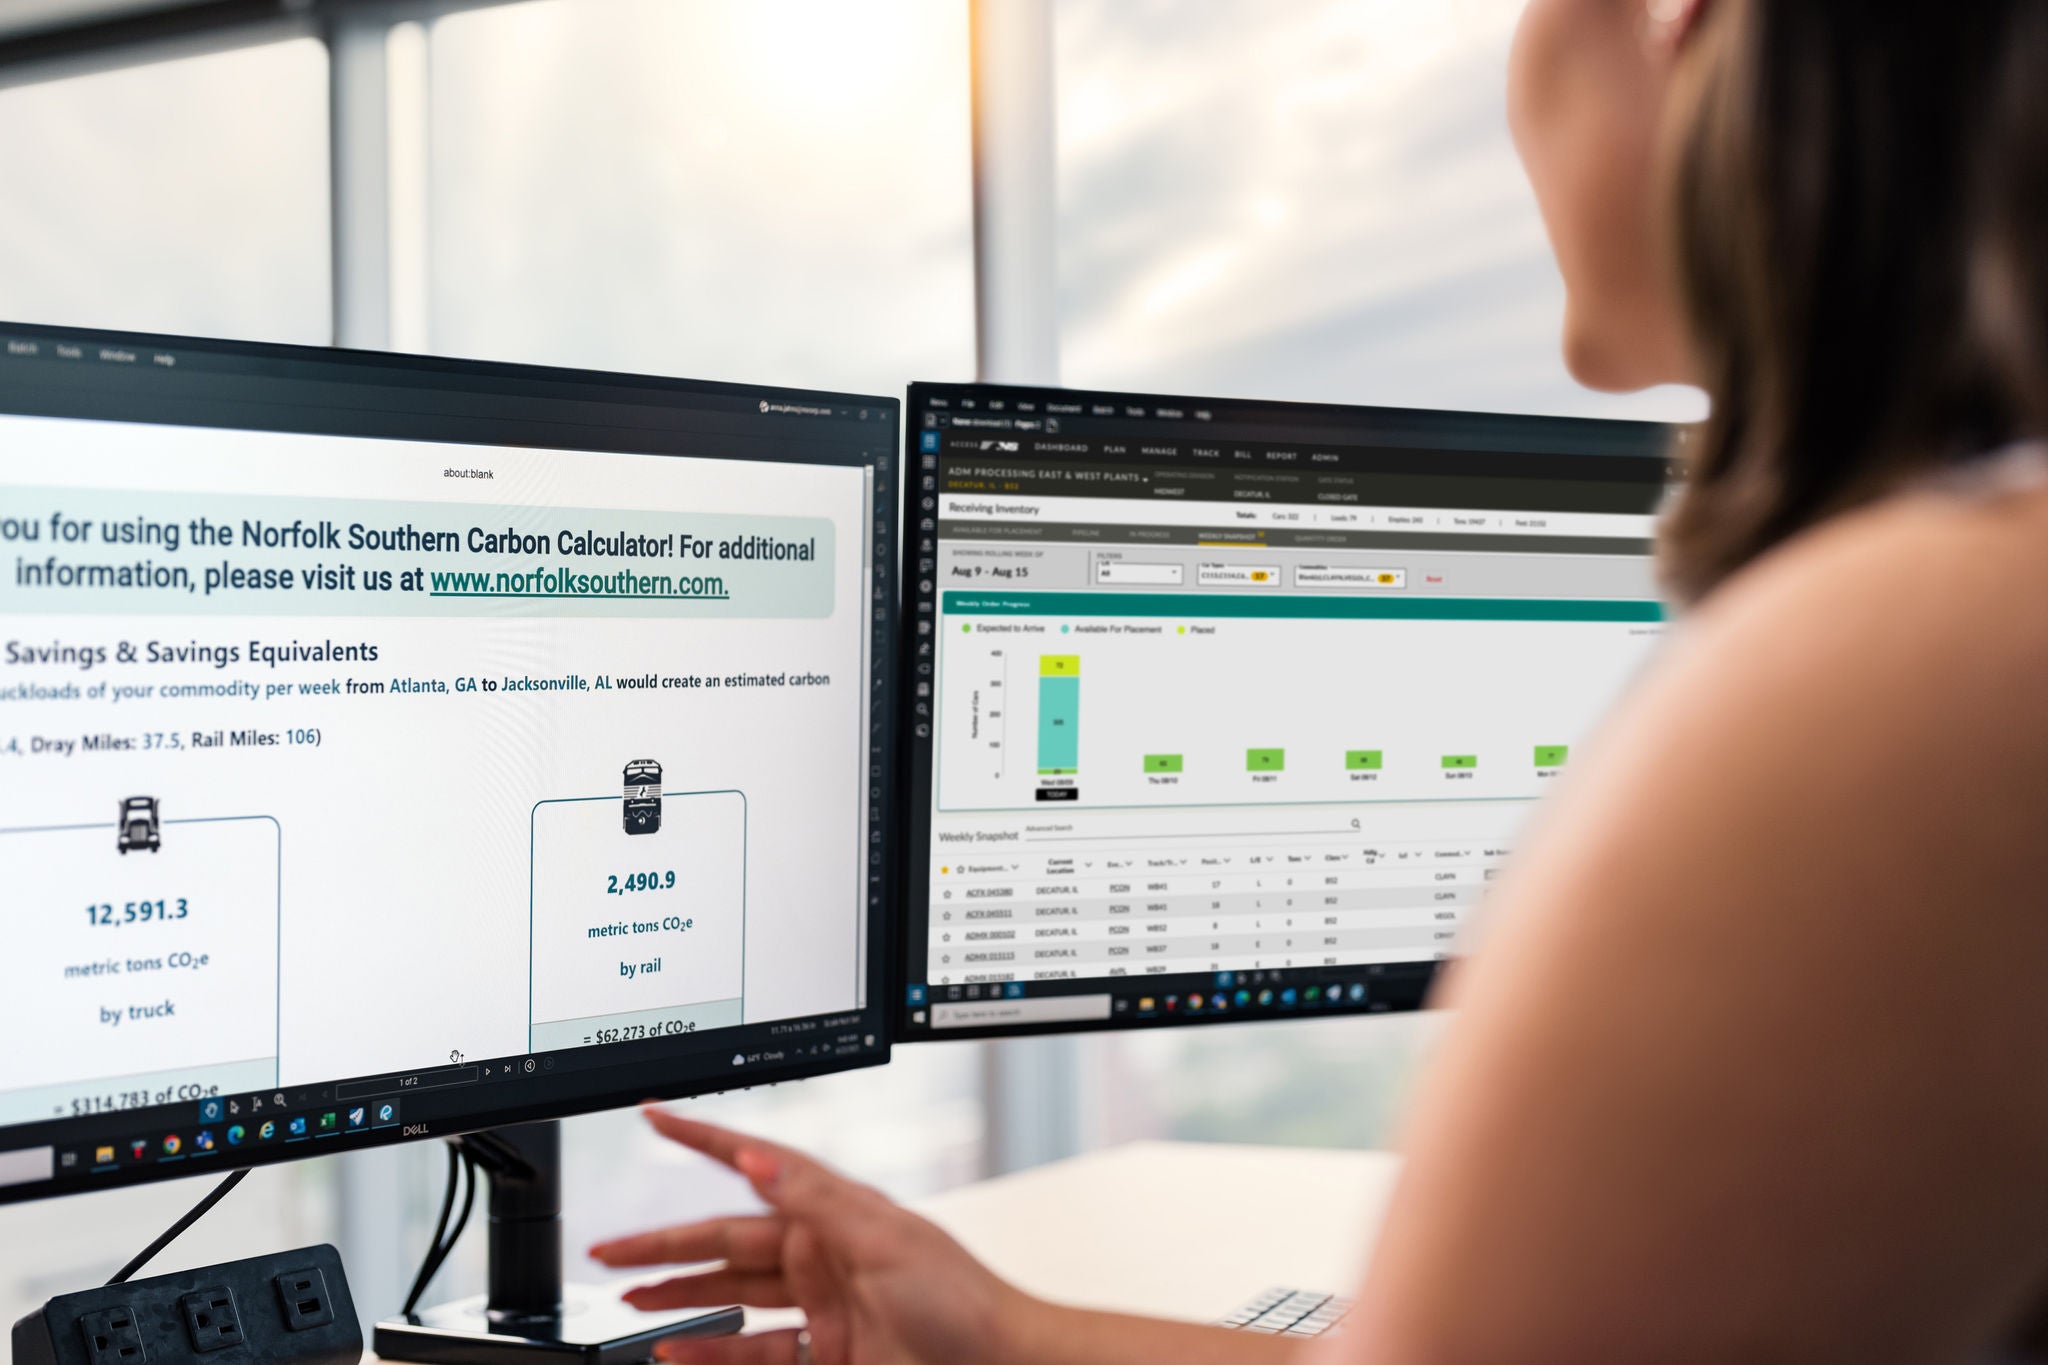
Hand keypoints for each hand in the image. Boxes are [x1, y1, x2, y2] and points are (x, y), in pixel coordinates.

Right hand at [589, 1107, 1042, 1364]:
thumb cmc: (962, 1299)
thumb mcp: (887, 1240)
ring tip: (632, 1300)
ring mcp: (822, 1304)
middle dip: (666, 1245)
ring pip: (733, 1296)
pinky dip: (713, 1351)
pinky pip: (755, 1350)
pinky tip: (679, 1349)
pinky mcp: (826, 1352)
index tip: (658, 1118)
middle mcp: (823, 1253)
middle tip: (612, 1251)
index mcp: (836, 1212)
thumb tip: (761, 1159)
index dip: (705, 1141)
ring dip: (682, 1298)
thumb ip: (818, 1201)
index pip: (757, 1166)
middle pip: (727, 1241)